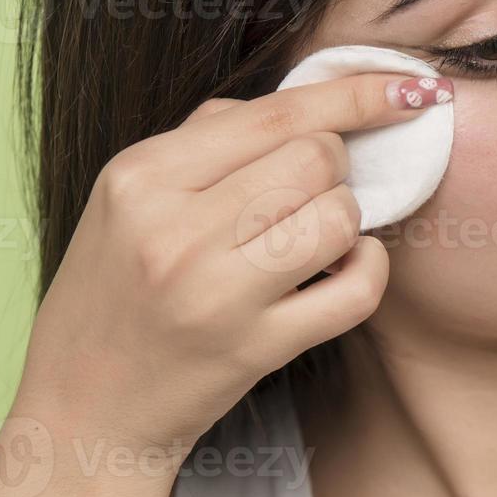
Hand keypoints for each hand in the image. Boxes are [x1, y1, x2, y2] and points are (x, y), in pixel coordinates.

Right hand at [11, 70, 453, 452]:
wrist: (85, 407)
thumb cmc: (116, 293)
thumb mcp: (127, 200)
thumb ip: (206, 140)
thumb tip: (307, 102)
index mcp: (141, 176)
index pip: (275, 114)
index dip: (356, 95)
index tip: (411, 88)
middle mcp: (174, 230)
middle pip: (316, 159)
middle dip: (335, 168)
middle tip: (308, 195)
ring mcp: (216, 293)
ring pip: (338, 217)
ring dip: (345, 220)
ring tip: (313, 238)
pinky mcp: (255, 348)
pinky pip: (356, 290)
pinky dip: (369, 271)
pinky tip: (345, 269)